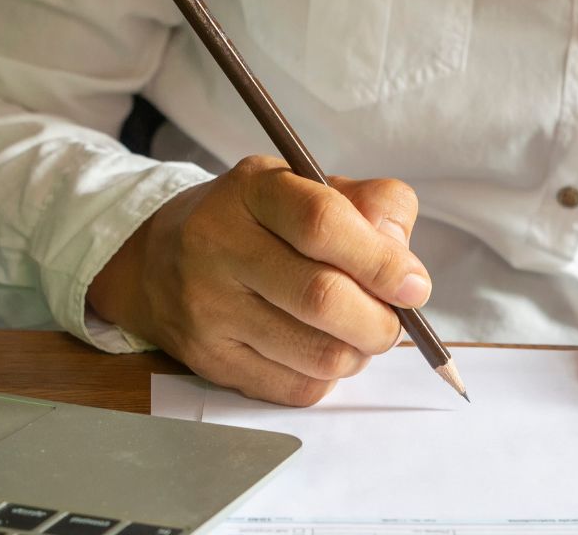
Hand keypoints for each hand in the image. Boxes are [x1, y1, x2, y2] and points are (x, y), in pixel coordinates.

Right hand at [87, 155, 430, 405]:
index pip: (322, 224)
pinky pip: (295, 389)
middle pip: (322, 297)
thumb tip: (406, 269)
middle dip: (380, 320)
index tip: (415, 286)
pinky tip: (321, 349)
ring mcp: (208, 307)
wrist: (162, 260)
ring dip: (359, 352)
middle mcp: (219, 245)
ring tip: (359, 333)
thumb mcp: (313, 188)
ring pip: (316, 353)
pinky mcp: (208, 360)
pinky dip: (328, 377)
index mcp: (254, 189)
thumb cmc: (262, 221)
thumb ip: (374, 209)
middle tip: (395, 321)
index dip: (381, 261)